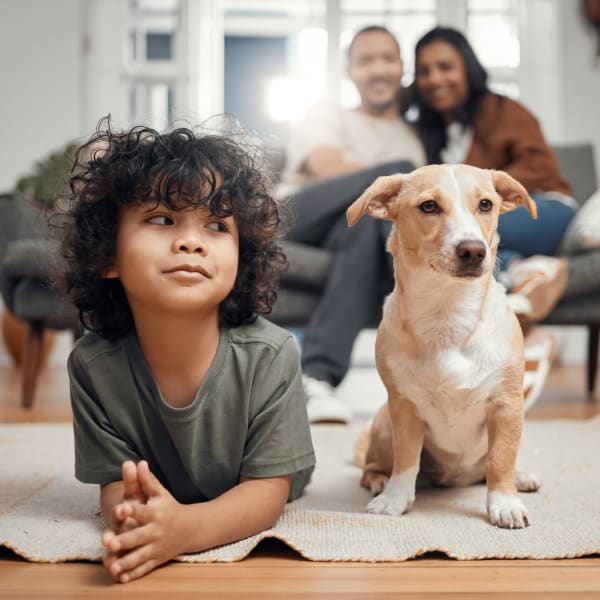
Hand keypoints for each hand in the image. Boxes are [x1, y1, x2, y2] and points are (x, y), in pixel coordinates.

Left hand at [101, 461, 189, 582]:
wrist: (190, 528)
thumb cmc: (169, 507)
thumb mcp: (160, 493)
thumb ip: (147, 480)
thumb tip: (139, 462)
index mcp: (155, 513)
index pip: (141, 511)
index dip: (131, 510)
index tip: (121, 509)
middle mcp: (155, 531)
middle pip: (137, 537)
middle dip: (123, 541)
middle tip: (109, 542)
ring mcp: (155, 547)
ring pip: (139, 557)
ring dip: (126, 562)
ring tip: (112, 566)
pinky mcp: (155, 560)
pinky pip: (143, 569)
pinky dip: (133, 575)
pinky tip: (120, 579)